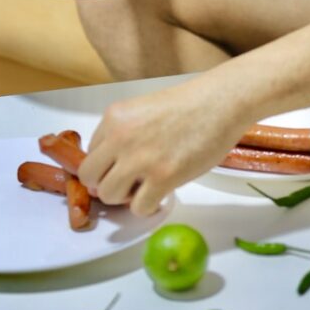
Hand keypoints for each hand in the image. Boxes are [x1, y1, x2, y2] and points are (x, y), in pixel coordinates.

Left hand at [77, 77, 247, 216]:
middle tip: (130, 182)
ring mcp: (140, 158)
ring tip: (147, 187)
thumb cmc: (188, 104)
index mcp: (114, 117)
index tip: (122, 168)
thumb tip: (112, 169)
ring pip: (109, 196)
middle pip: (91, 177)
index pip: (90, 154)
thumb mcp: (142, 110)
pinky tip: (163, 192)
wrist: (219, 102)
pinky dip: (149, 206)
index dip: (105, 166)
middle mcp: (120, 136)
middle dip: (108, 184)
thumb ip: (123, 134)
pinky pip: (138, 208)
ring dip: (126, 197)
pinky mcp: (163, 177)